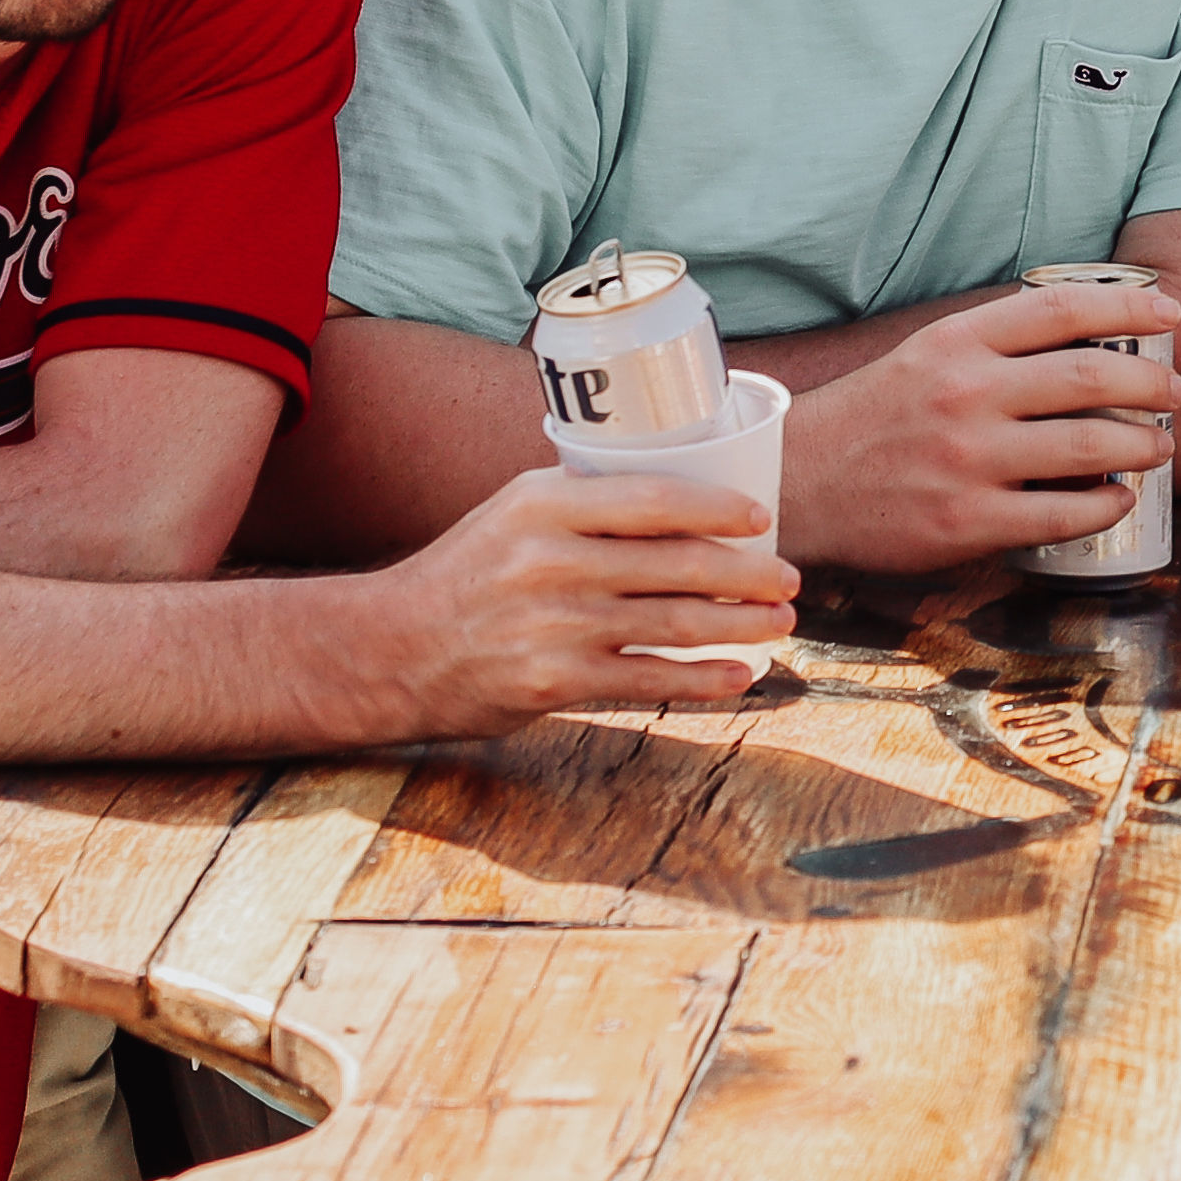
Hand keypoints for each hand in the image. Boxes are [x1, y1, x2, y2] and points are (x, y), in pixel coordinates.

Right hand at [371, 469, 802, 726]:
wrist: (390, 649)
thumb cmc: (469, 574)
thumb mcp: (514, 514)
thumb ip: (586, 505)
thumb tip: (683, 499)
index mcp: (545, 505)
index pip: (653, 499)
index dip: (719, 508)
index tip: (761, 517)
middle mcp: (552, 560)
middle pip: (678, 563)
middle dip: (749, 573)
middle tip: (790, 577)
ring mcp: (554, 624)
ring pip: (674, 622)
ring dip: (742, 624)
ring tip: (782, 621)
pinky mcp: (554, 681)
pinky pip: (648, 678)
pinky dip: (703, 678)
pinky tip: (739, 675)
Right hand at [800, 274, 1180, 570]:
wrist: (800, 482)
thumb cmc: (876, 417)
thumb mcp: (926, 356)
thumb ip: (995, 345)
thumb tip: (1086, 338)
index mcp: (956, 344)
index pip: (1062, 309)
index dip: (1129, 310)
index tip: (1170, 316)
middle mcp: (965, 395)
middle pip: (1091, 377)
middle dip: (1152, 385)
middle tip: (1175, 392)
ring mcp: (967, 461)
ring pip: (1090, 447)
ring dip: (1144, 446)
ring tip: (1160, 446)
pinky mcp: (965, 522)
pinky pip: (1063, 515)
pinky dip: (1106, 505)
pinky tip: (1120, 499)